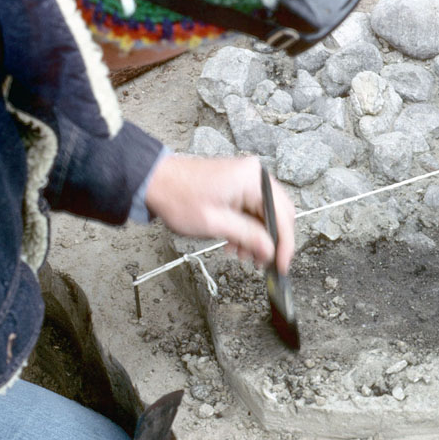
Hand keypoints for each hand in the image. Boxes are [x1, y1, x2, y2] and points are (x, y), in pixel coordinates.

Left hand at [145, 155, 295, 273]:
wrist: (155, 181)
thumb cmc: (177, 197)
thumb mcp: (215, 223)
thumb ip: (248, 236)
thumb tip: (270, 250)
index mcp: (253, 180)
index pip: (282, 215)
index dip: (284, 244)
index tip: (282, 264)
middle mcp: (255, 175)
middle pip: (279, 213)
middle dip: (270, 241)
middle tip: (263, 262)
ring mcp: (248, 178)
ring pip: (266, 213)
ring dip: (258, 236)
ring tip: (243, 254)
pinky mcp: (239, 183)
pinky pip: (253, 208)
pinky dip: (248, 227)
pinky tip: (236, 241)